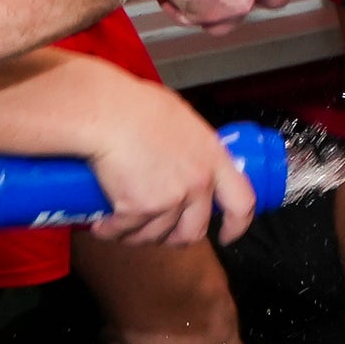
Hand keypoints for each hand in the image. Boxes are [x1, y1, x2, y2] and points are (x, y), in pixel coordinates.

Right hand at [83, 78, 258, 248]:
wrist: (109, 113)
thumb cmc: (137, 105)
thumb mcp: (182, 120)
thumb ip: (191, 145)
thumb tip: (185, 155)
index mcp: (213, 158)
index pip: (242, 202)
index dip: (237, 225)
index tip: (227, 235)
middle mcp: (198, 182)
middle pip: (194, 231)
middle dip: (173, 238)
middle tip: (157, 231)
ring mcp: (171, 198)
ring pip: (156, 236)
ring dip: (137, 236)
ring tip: (122, 226)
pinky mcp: (140, 208)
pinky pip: (125, 231)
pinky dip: (111, 232)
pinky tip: (102, 226)